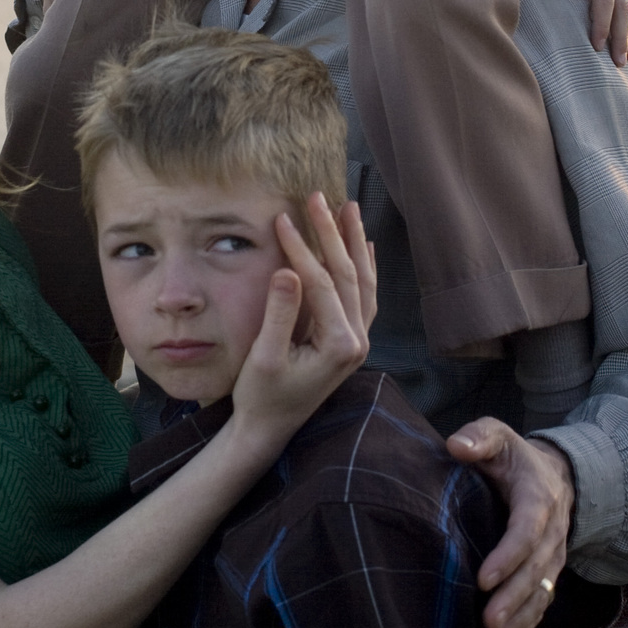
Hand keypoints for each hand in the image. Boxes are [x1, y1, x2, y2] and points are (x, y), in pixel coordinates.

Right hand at [229, 196, 373, 460]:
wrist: (269, 430)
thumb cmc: (262, 397)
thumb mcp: (265, 356)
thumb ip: (280, 313)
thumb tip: (288, 269)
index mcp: (339, 345)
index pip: (323, 283)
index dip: (302, 249)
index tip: (282, 219)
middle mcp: (357, 342)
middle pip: (349, 275)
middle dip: (332, 233)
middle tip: (317, 197)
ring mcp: (357, 342)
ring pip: (363, 282)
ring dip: (355, 243)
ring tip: (348, 208)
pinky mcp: (349, 342)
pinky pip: (364, 297)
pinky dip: (365, 267)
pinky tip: (365, 246)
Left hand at [445, 419, 573, 627]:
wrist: (555, 477)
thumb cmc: (514, 458)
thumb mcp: (499, 437)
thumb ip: (479, 437)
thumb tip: (456, 446)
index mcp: (539, 500)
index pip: (527, 532)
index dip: (508, 557)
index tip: (483, 579)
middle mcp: (551, 535)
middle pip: (535, 573)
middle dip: (512, 600)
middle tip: (487, 621)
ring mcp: (552, 560)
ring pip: (540, 597)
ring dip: (518, 624)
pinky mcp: (546, 577)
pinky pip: (539, 608)